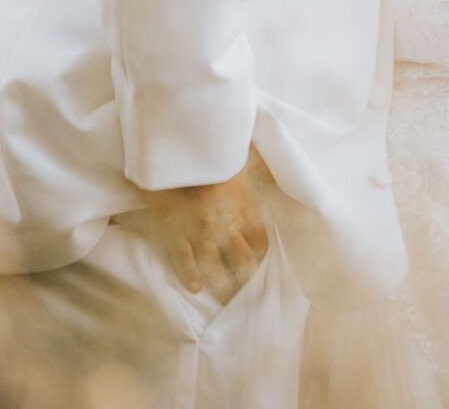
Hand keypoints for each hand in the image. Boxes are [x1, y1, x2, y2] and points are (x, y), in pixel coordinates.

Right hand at [138, 149, 270, 304]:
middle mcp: (224, 225)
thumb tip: (274, 169)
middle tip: (244, 292)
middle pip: (241, 262)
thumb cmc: (209, 150)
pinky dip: (190, 277)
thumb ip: (257, 170)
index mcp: (243, 207)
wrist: (174, 148)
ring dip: (221, 287)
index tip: (258, 263)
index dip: (260, 256)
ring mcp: (198, 231)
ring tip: (225, 299)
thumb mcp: (240, 158)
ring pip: (214, 268)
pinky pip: (184, 262)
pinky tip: (195, 288)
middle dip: (244, 279)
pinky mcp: (174, 232)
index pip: (260, 242)